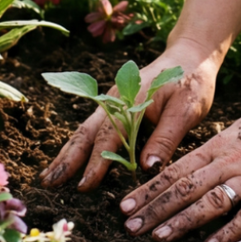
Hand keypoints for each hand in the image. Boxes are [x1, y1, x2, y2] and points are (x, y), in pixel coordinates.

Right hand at [40, 45, 219, 191]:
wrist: (191, 55)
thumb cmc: (192, 82)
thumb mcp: (186, 110)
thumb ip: (166, 138)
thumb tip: (145, 168)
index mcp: (131, 102)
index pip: (109, 137)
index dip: (96, 163)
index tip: (83, 186)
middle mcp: (115, 101)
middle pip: (86, 134)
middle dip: (67, 159)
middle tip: (48, 183)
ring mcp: (112, 103)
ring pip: (85, 131)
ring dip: (67, 154)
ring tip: (49, 177)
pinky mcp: (116, 107)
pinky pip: (93, 129)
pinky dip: (79, 146)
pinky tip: (71, 160)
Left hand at [120, 86, 240, 241]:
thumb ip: (219, 152)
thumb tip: (196, 172)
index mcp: (220, 145)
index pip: (175, 170)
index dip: (149, 189)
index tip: (125, 205)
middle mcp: (230, 161)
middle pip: (184, 188)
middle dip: (154, 208)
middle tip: (129, 227)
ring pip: (209, 201)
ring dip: (182, 220)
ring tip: (158, 237)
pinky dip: (228, 230)